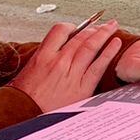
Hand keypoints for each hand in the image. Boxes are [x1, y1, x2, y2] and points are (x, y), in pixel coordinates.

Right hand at [10, 20, 124, 111]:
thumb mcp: (26, 71)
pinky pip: (98, 66)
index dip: (71, 26)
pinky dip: (109, 52)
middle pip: (80, 38)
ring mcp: (72, 74)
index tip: (77, 27)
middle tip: (101, 23)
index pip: (60, 30)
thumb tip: (54, 51)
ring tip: (112, 26)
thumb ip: (43, 59)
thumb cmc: (23, 98)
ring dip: (103, 34)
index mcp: (43, 56)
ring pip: (91, 47)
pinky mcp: (82, 87)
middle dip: (92, 28)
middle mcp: (59, 62)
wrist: (24, 115)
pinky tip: (116, 44)